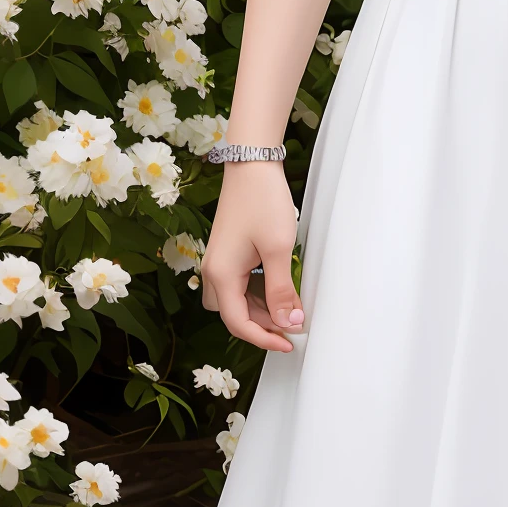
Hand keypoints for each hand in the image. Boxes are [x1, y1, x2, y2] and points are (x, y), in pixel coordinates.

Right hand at [200, 160, 305, 353]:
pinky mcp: (228, 251)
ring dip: (260, 310)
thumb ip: (281, 290)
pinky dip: (257, 293)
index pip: (238, 323)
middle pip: (233, 315)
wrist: (251, 163)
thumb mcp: (278, 249)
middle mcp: (214, 270)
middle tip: (293, 325)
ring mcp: (219, 260)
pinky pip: (239, 284)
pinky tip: (278, 288)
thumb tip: (289, 323)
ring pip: (236, 301)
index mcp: (221, 274)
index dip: (264, 339)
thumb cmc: (262, 200)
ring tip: (290, 307)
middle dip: (262, 326)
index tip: (289, 343)